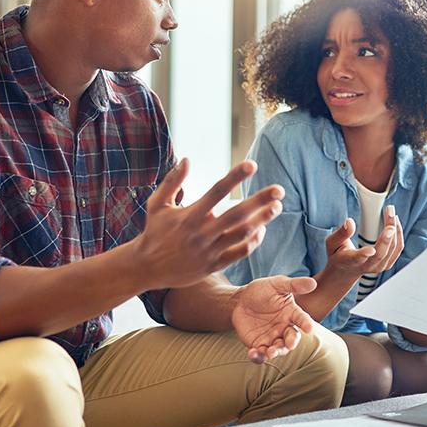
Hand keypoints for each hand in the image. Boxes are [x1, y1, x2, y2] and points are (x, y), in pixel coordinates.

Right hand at [131, 158, 282, 288]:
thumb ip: (172, 181)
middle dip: (260, 201)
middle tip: (279, 190)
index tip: (252, 165)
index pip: (217, 191)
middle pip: (237, 214)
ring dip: (262, 220)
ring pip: (242, 234)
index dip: (235, 177)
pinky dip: (253, 242)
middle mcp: (202, 232)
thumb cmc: (154, 232)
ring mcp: (209, 250)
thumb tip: (186, 159)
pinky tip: (262, 230)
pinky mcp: (213, 266)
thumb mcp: (157, 204)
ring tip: (277, 207)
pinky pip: (239, 254)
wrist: (146, 268)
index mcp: (190, 215)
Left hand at [231, 276, 320, 362]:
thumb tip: (313, 283)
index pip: (302, 319)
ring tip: (270, 352)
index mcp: (291, 313)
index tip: (309, 328)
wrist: (241, 300)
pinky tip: (252, 353)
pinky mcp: (258, 344)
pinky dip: (257, 357)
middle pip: (291, 338)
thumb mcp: (277, 284)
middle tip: (290, 345)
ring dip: (275, 352)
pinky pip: (260, 354)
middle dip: (291, 342)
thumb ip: (294, 285)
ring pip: (278, 349)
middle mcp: (284, 328)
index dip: (306, 324)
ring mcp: (272, 338)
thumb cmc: (262, 290)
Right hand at [323, 206, 403, 276]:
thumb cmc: (337, 255)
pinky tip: (394, 221)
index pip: (357, 259)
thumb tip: (349, 222)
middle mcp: (367, 266)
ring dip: (394, 228)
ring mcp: (379, 266)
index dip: (364, 254)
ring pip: (392, 249)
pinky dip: (398, 233)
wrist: (345, 271)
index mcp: (350, 261)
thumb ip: (340, 233)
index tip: (371, 249)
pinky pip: (398, 248)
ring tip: (390, 211)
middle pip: (380, 253)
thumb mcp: (332, 244)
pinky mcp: (387, 263)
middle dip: (387, 236)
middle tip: (389, 215)